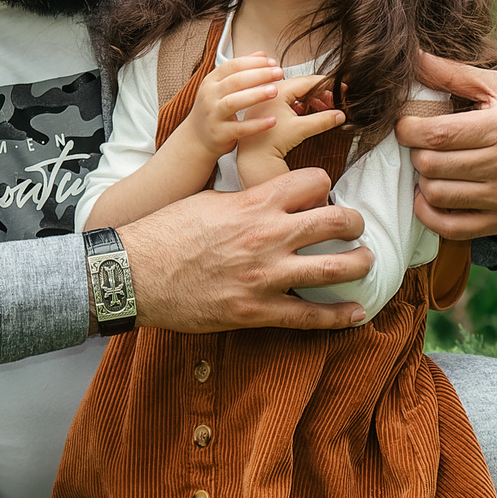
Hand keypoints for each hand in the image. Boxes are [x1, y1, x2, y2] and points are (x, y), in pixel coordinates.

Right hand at [118, 166, 370, 331]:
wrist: (134, 273)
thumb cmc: (164, 233)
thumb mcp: (207, 201)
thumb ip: (245, 200)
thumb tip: (266, 199)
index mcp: (254, 204)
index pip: (314, 181)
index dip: (324, 186)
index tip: (322, 195)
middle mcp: (268, 236)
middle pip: (337, 220)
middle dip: (354, 222)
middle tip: (354, 228)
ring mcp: (266, 275)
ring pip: (337, 267)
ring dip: (359, 263)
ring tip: (362, 262)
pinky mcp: (257, 311)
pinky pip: (311, 315)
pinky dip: (340, 316)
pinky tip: (355, 313)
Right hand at [172, 55, 282, 164]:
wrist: (197, 138)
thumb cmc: (214, 110)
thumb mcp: (221, 87)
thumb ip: (241, 70)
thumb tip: (263, 55)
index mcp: (211, 81)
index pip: (232, 66)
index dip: (253, 62)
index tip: (272, 62)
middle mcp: (209, 96)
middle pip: (235, 81)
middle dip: (259, 75)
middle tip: (278, 73)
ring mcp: (213, 115)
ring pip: (234, 102)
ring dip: (256, 95)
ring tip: (275, 91)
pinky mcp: (220, 133)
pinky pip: (240, 128)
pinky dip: (256, 124)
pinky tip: (272, 120)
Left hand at [230, 72, 344, 187]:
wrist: (251, 158)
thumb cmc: (269, 142)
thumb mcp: (300, 129)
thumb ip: (322, 120)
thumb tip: (340, 115)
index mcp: (278, 91)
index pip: (308, 81)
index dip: (327, 84)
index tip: (341, 87)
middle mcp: (270, 92)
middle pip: (302, 86)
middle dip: (321, 93)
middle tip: (336, 101)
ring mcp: (266, 100)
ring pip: (294, 94)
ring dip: (311, 100)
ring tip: (325, 109)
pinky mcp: (265, 110)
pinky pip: (286, 102)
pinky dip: (300, 105)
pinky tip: (308, 113)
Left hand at [400, 54, 496, 238]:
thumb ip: (454, 74)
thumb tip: (414, 57)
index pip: (436, 133)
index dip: (407, 129)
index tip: (406, 124)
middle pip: (431, 164)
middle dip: (415, 152)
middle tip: (421, 145)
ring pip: (436, 194)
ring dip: (422, 181)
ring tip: (431, 167)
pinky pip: (451, 227)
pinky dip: (429, 214)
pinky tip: (429, 197)